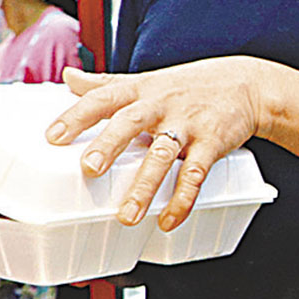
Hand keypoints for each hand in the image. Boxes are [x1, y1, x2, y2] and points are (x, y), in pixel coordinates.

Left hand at [46, 58, 265, 230]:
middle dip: (109, 144)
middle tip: (89, 169)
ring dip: (146, 185)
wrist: (246, 84)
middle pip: (131, 122)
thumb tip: (67, 77)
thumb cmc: (188, 86)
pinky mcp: (212, 143)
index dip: (77, 115)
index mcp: (141, 90)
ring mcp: (188, 124)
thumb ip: (106, 82)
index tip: (52, 137)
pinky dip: (183, 198)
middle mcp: (161, 105)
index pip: (104, 97)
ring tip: (128, 217)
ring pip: (164, 154)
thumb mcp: (147, 79)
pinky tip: (169, 221)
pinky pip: (196, 173)